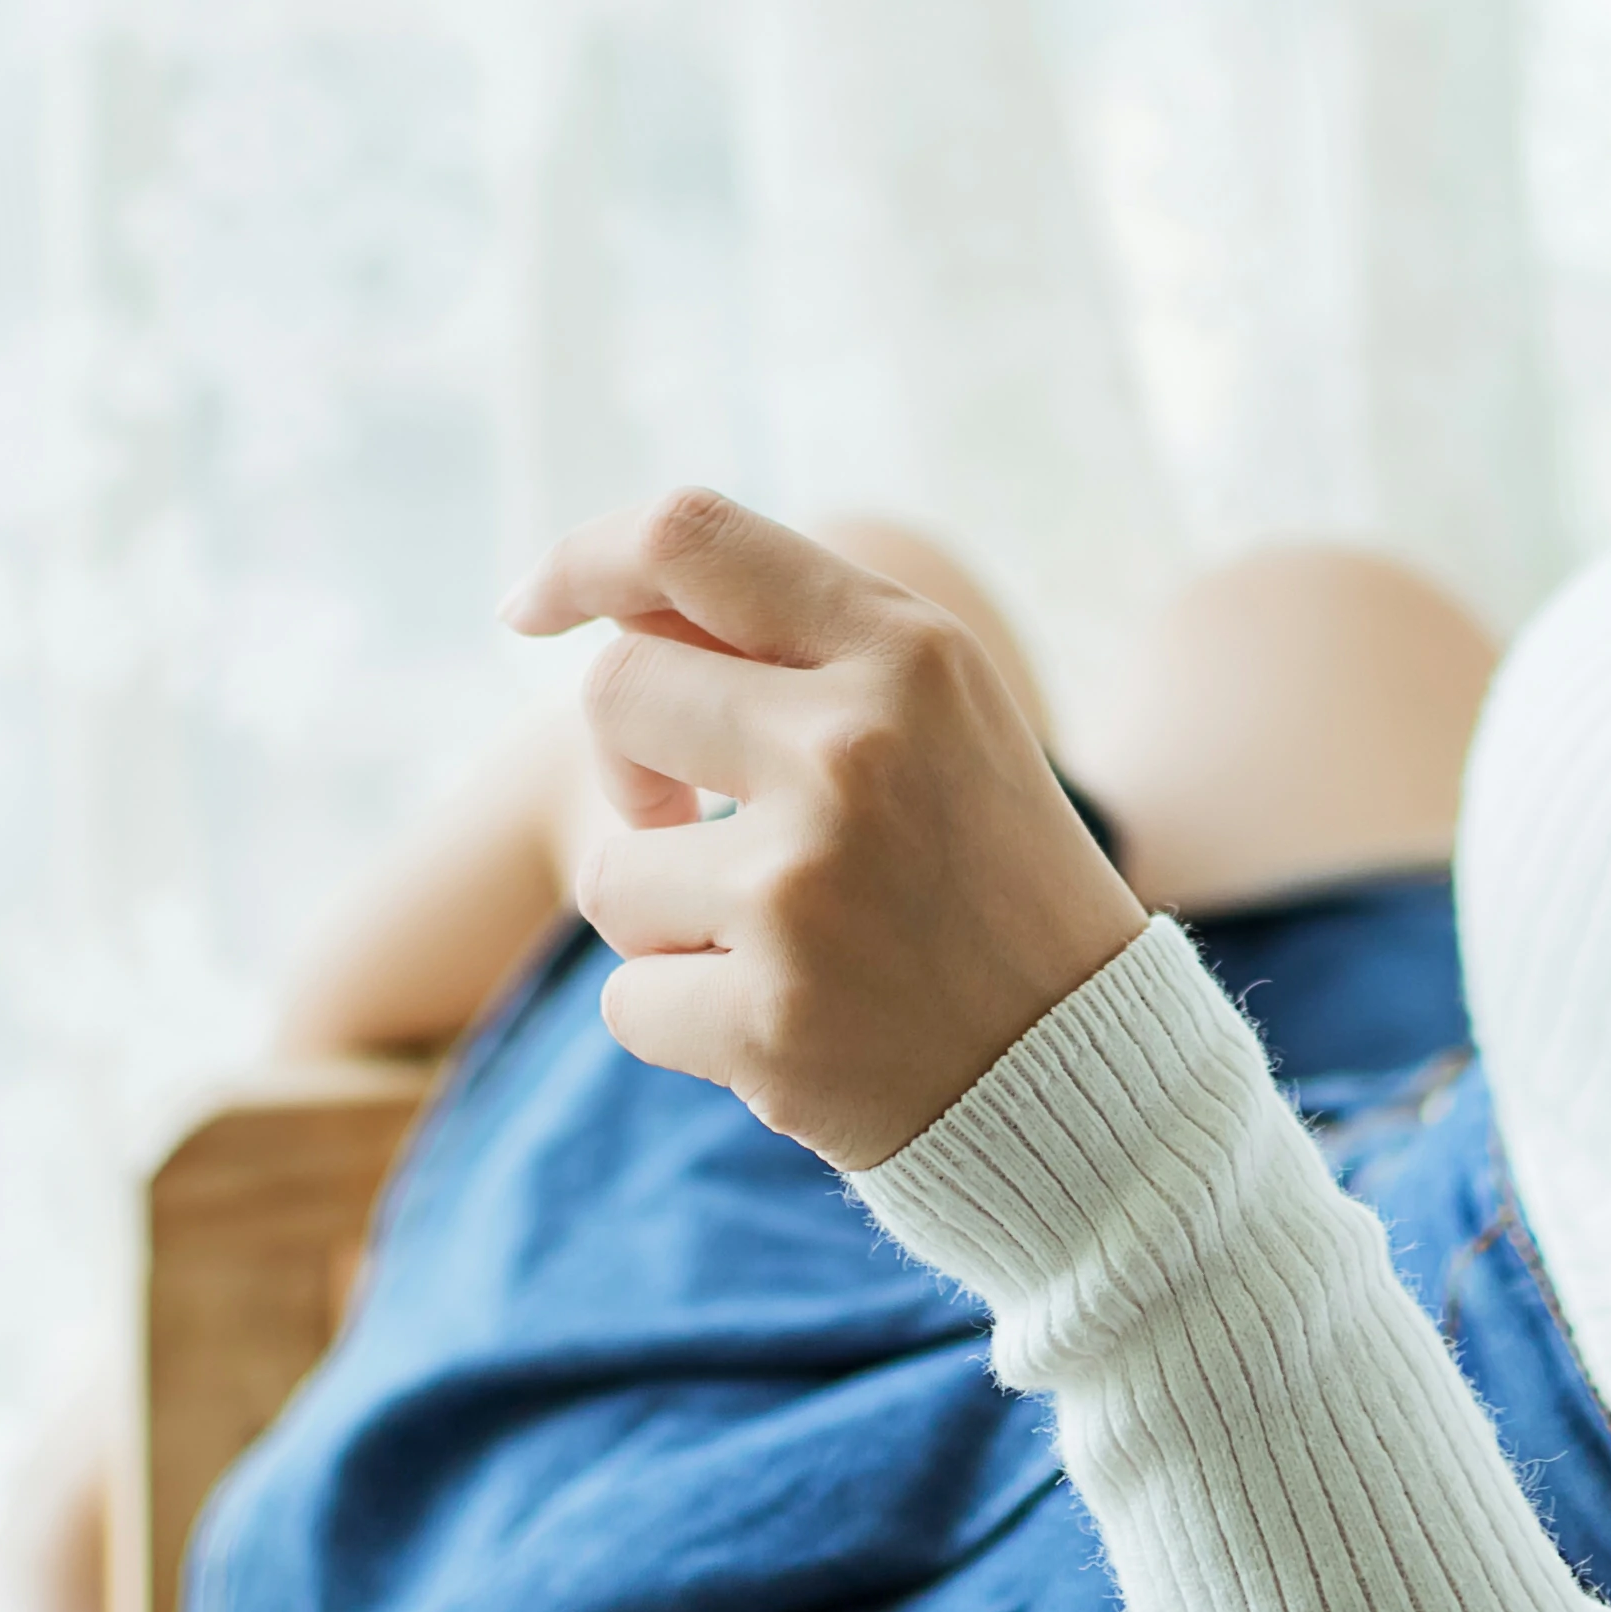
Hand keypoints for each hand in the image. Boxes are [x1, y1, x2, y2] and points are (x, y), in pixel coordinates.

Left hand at [501, 490, 1153, 1170]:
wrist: (1079, 1073)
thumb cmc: (980, 871)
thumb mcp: (934, 714)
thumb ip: (792, 642)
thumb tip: (610, 602)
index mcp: (906, 653)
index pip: (690, 538)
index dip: (583, 560)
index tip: (531, 608)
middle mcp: (854, 750)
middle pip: (615, 692)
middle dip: (629, 765)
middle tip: (689, 815)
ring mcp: (806, 889)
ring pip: (611, 870)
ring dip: (664, 914)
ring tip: (777, 939)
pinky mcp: (770, 1022)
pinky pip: (629, 1001)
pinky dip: (684, 1020)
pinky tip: (785, 1023)